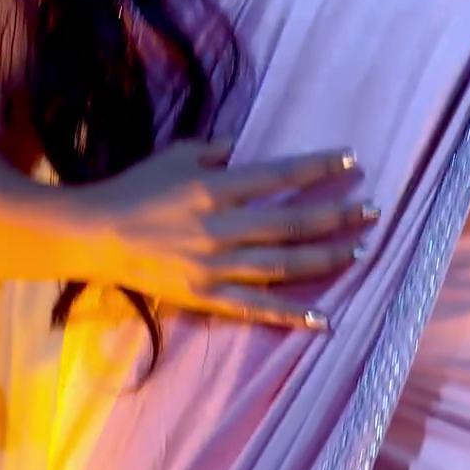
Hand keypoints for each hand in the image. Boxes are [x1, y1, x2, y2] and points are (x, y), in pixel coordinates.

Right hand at [77, 140, 378, 329]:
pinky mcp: (210, 297)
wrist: (97, 236)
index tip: (353, 163)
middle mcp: (223, 229)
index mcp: (216, 190)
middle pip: (293, 224)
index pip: (280, 177)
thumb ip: (213, 152)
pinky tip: (324, 319)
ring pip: (284, 265)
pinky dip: (292, 315)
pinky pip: (259, 309)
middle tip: (373, 212)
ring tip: (359, 251)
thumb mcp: (175, 156)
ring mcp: (218, 267)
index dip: (320, 169)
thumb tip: (241, 151)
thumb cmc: (135, 190)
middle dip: (338, 217)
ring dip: (326, 259)